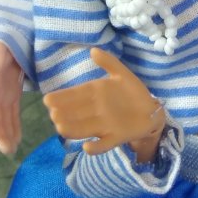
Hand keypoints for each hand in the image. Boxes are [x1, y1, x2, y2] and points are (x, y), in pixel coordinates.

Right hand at [0, 41, 23, 155]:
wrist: (6, 39)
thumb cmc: (1, 40)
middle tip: (7, 150)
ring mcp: (0, 96)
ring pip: (1, 119)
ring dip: (6, 135)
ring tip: (12, 150)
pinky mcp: (10, 95)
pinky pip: (11, 114)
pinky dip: (13, 127)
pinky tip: (17, 140)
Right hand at [43, 48, 165, 159]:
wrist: (150, 110)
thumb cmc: (131, 92)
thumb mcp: (121, 73)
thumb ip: (108, 62)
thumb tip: (92, 50)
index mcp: (96, 94)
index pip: (75, 95)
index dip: (62, 97)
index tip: (48, 99)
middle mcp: (96, 111)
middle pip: (76, 113)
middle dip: (64, 114)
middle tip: (53, 114)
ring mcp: (105, 126)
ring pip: (85, 128)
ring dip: (73, 129)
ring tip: (61, 128)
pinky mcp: (116, 137)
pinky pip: (105, 144)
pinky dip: (96, 147)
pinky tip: (87, 147)